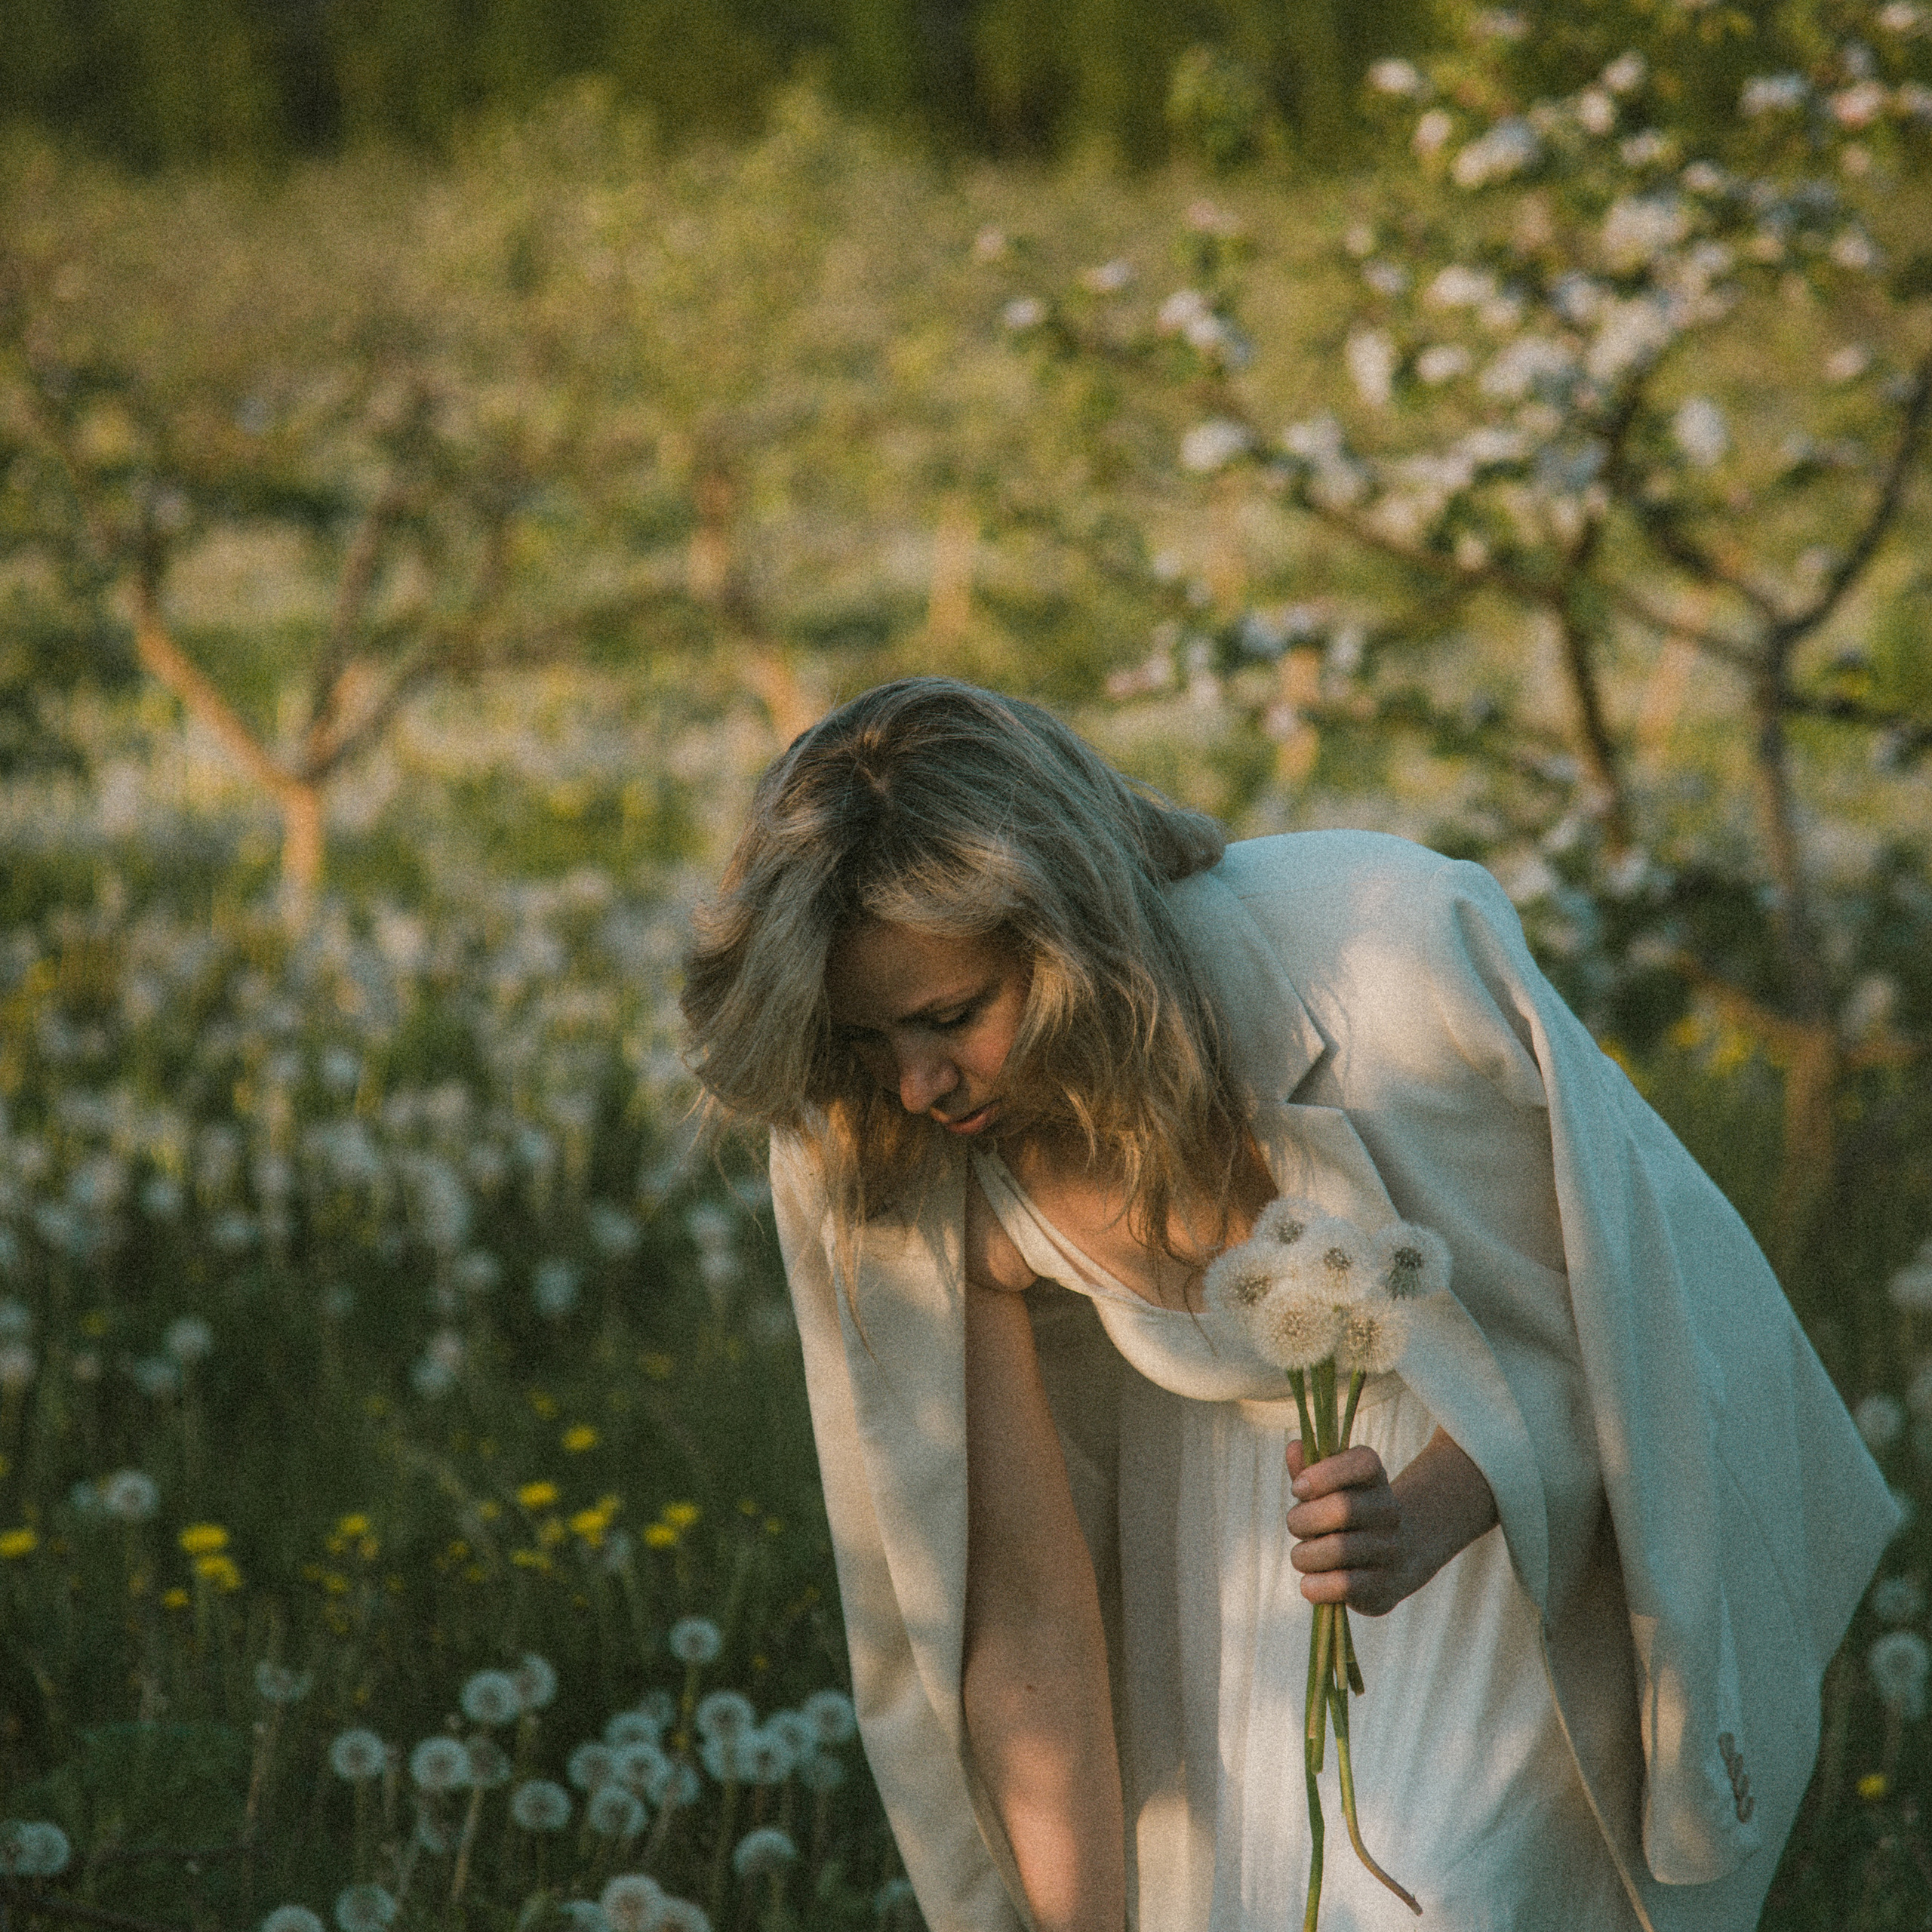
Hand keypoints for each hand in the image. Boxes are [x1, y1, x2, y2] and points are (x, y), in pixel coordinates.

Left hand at [1284, 1439, 1412, 1614]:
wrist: (1396, 1556)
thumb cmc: (1346, 1514)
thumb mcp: (1327, 1488)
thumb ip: (1308, 1469)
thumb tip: (1295, 1447)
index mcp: (1375, 1477)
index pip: (1362, 1463)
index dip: (1324, 1474)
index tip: (1298, 1489)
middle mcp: (1390, 1511)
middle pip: (1343, 1508)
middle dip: (1303, 1519)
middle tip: (1294, 1524)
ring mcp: (1391, 1549)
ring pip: (1339, 1550)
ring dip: (1304, 1556)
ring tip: (1301, 1556)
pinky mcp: (1385, 1586)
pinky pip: (1344, 1586)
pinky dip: (1316, 1586)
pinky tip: (1309, 1583)